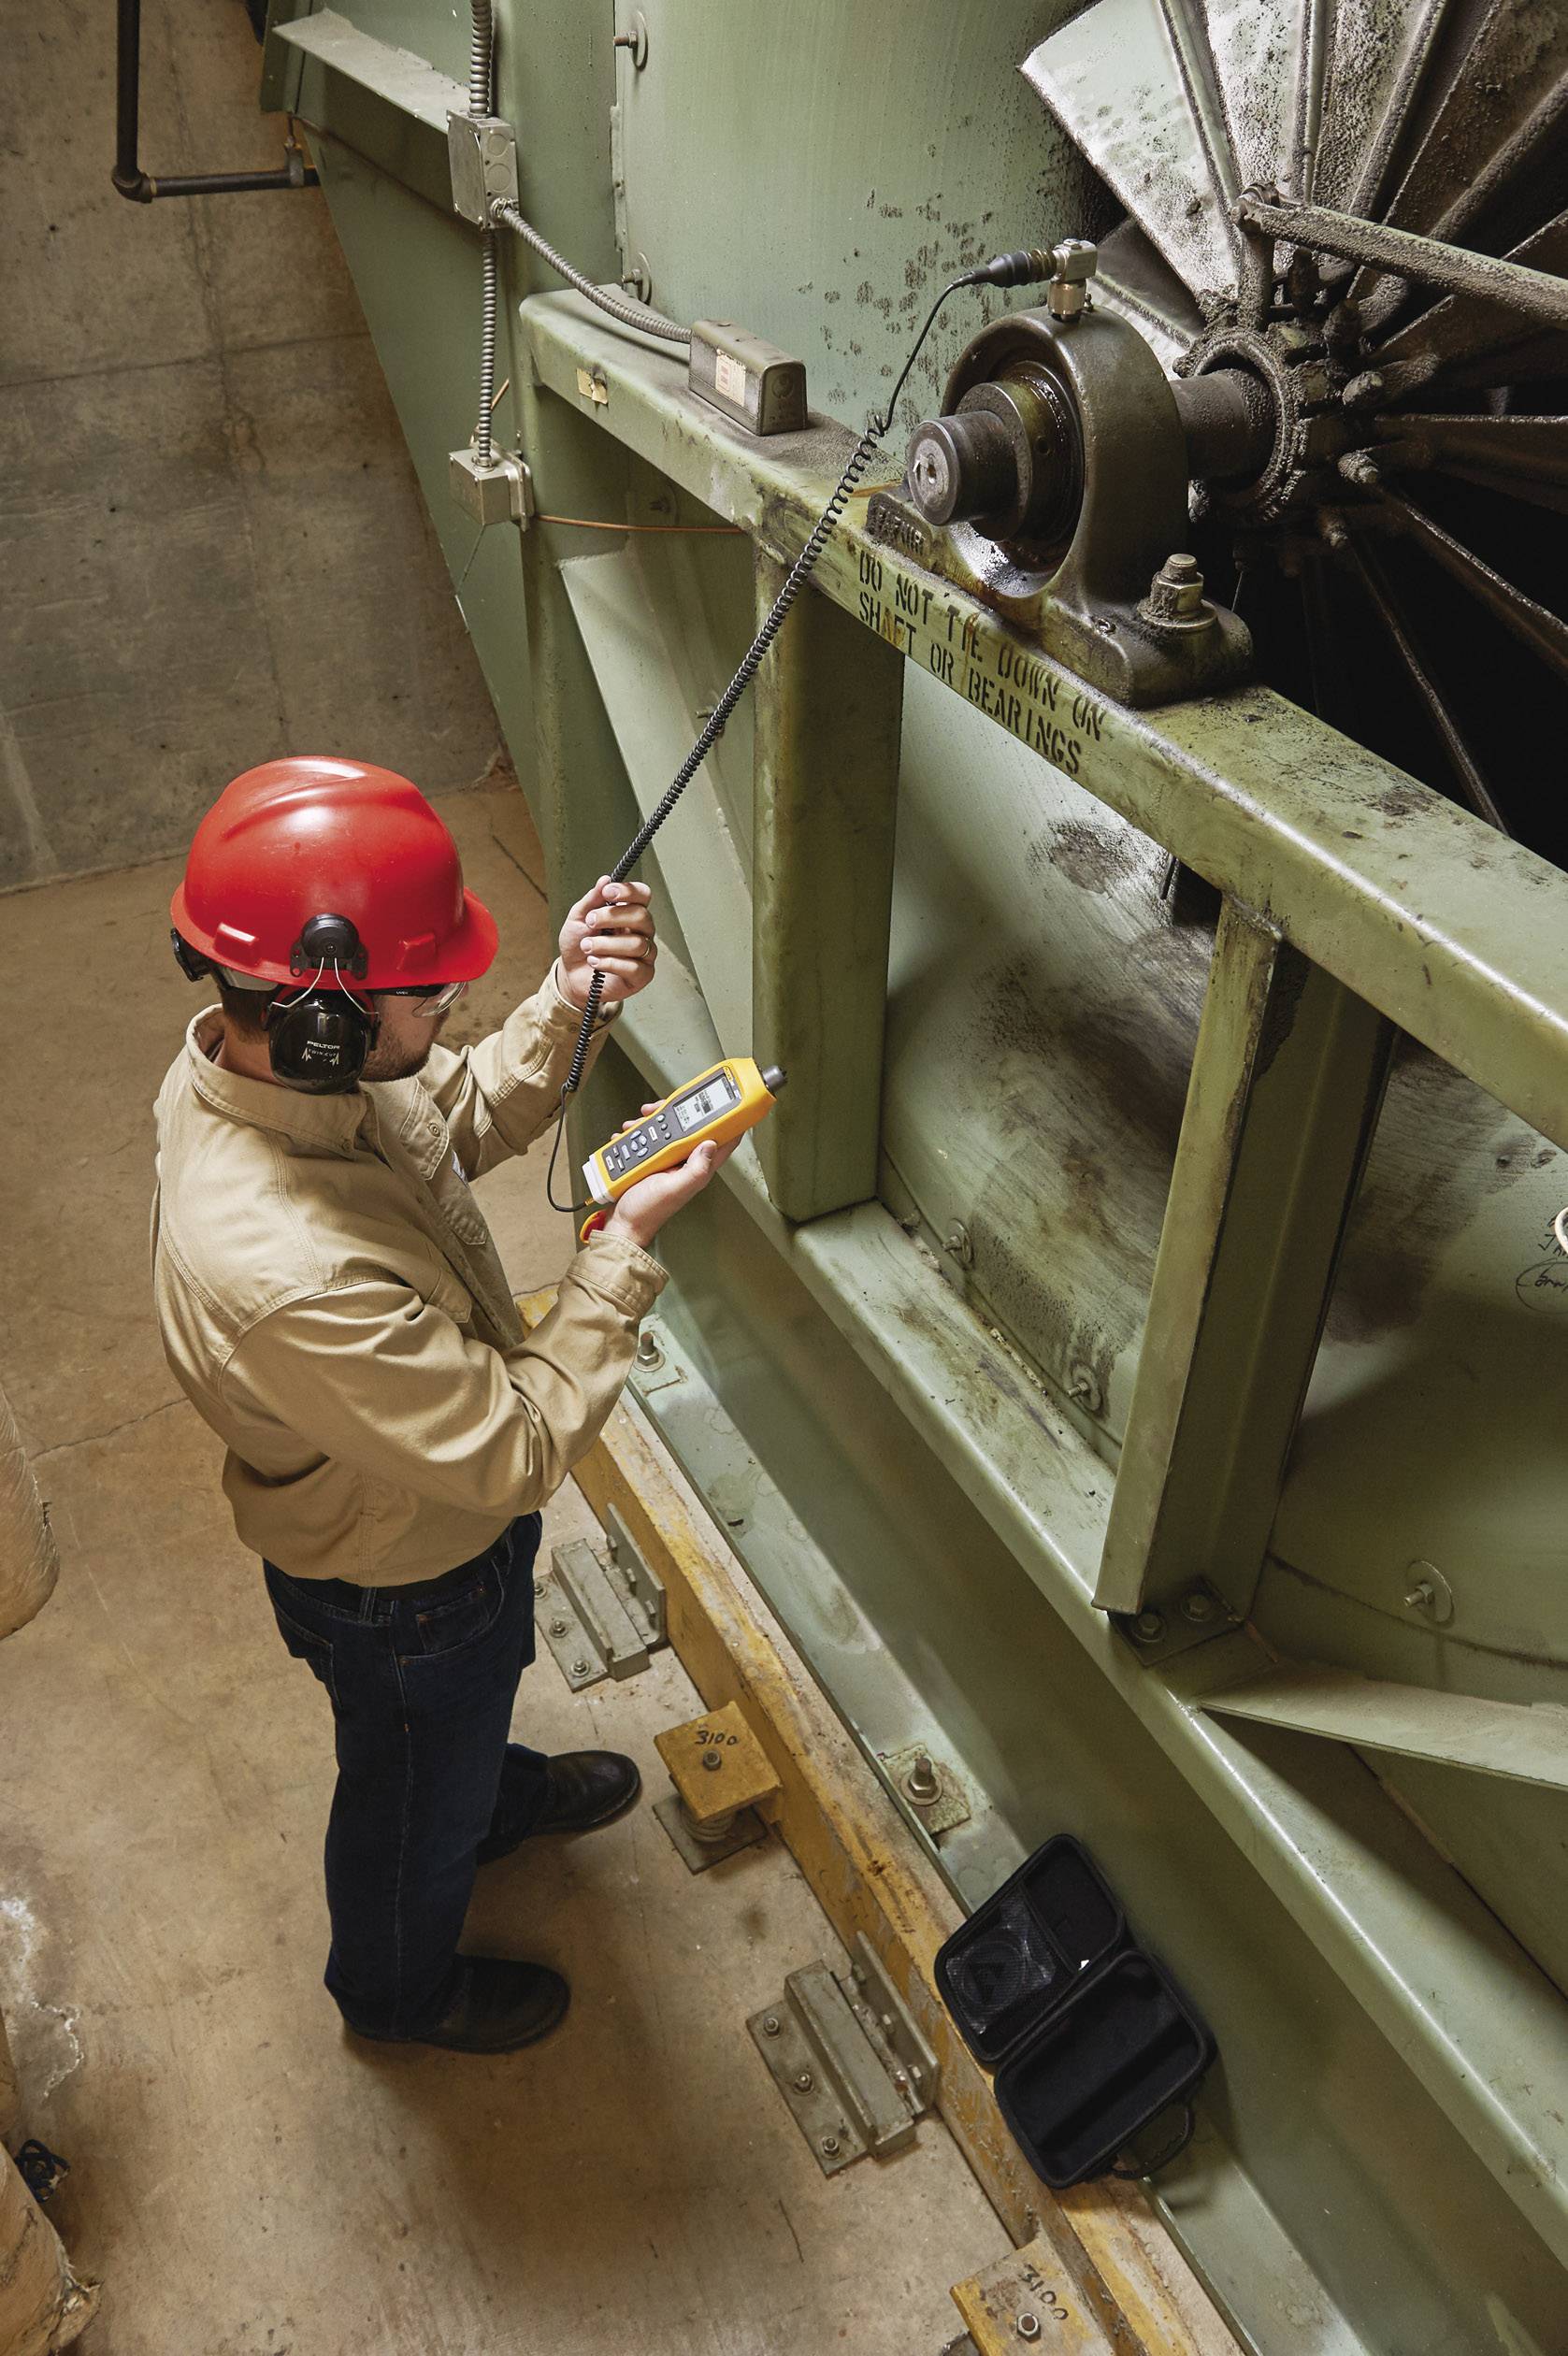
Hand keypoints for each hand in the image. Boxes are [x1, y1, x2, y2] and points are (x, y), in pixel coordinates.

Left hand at [559, 878, 656, 1012]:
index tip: (608, 892)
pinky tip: (595, 962)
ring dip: (605, 944)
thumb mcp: (578, 918)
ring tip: (587, 947)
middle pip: (642, 917)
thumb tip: (605, 879)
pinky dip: (610, 963)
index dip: (629, 891)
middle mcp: (641, 932)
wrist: (570, 975)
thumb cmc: (577, 945)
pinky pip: (634, 967)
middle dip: (612, 918)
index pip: (643, 895)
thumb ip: (592, 899)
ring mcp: (645, 954)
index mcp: (629, 913)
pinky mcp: (642, 976)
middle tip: (590, 923)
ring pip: (636, 943)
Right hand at [602, 1105, 736, 1248]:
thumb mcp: (674, 1189)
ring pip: (665, 1129)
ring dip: (649, 1122)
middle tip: (657, 1110)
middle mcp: (685, 1162)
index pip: (722, 1141)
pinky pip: (646, 1138)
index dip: (730, 1122)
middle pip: (690, 1127)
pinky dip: (636, 1133)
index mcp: (697, 1168)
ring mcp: (667, 1160)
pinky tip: (627, 1135)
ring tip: (635, 1126)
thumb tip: (711, 1144)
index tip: (729, 1102)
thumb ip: (695, 1169)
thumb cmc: (648, 1212)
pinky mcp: (650, 1160)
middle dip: (675, 1113)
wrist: (622, 1222)